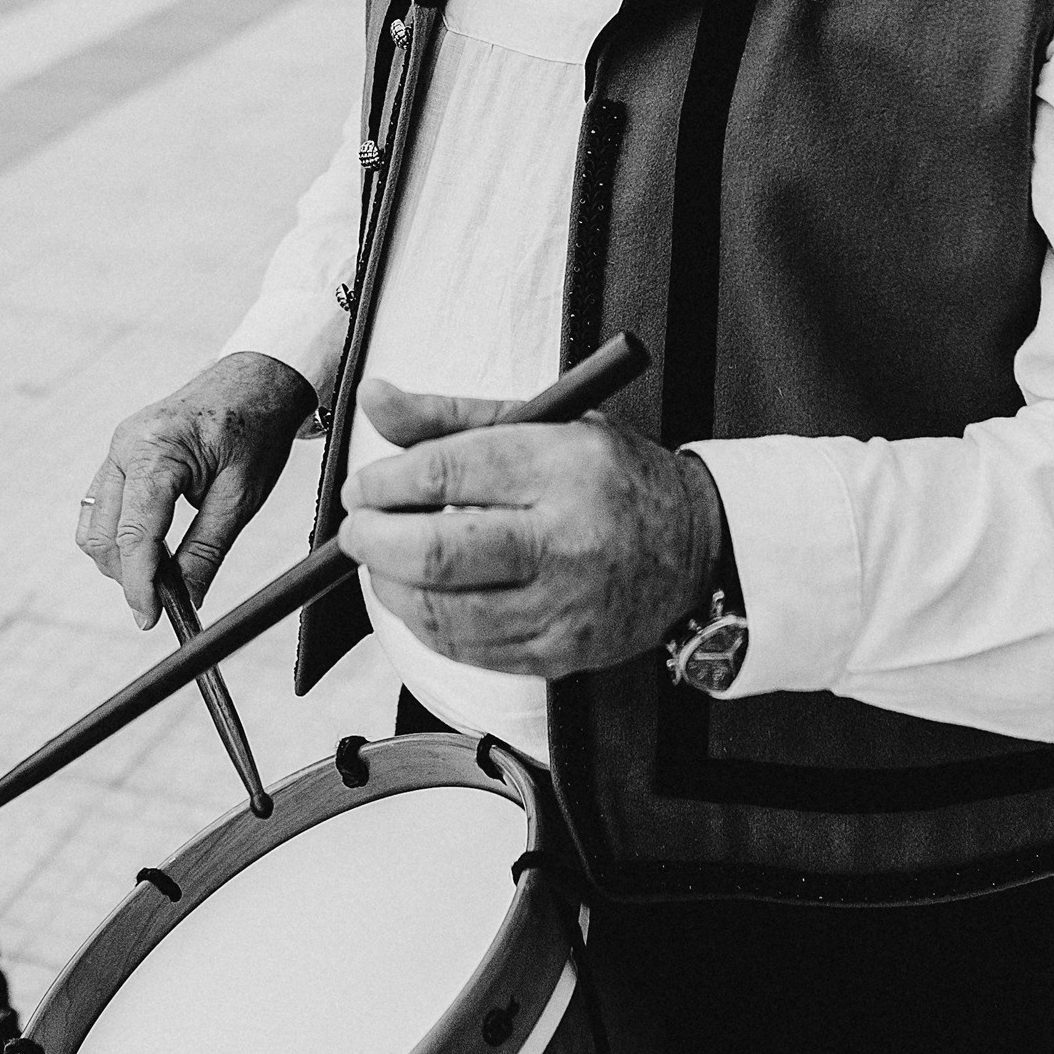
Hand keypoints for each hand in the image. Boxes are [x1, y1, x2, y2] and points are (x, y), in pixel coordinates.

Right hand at [77, 351, 315, 626]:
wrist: (254, 381)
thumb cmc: (255, 430)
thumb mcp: (242, 495)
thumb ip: (208, 549)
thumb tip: (186, 598)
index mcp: (157, 450)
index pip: (134, 533)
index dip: (139, 584)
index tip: (149, 619)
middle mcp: (125, 446)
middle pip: (103, 535)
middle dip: (129, 575)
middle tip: (167, 601)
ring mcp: (116, 448)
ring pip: (93, 525)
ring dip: (119, 559)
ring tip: (163, 572)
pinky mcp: (117, 454)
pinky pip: (100, 507)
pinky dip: (118, 536)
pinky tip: (153, 547)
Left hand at [339, 375, 723, 681]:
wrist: (695, 547)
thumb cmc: (610, 477)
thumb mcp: (542, 422)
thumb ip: (447, 415)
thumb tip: (371, 398)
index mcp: (561, 467)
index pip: (445, 473)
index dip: (384, 482)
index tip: (364, 486)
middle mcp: (566, 540)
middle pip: (437, 553)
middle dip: (373, 542)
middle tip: (358, 529)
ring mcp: (563, 607)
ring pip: (443, 614)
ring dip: (391, 588)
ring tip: (384, 562)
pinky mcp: (559, 654)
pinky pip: (466, 651)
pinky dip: (426, 624)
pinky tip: (423, 596)